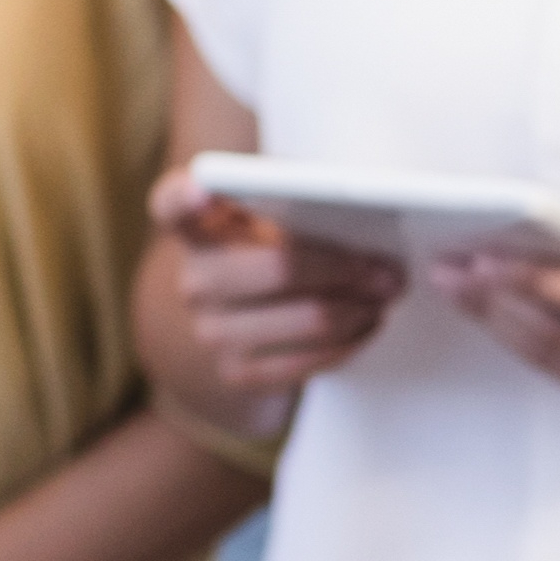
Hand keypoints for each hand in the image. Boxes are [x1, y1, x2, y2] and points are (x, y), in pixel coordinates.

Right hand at [148, 166, 399, 412]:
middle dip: (345, 269)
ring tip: (385, 297)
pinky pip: (306, 362)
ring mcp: (211, 328)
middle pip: (278, 268)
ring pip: (305, 318)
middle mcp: (195, 277)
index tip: (202, 189)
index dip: (185, 197)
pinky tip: (365, 327)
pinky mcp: (236, 371)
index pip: (171, 203)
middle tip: (388, 270)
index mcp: (198, 225)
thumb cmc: (269, 249)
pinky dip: (347, 343)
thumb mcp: (271, 216)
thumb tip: (363, 206)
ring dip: (358, 310)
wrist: (241, 320)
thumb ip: (297, 200)